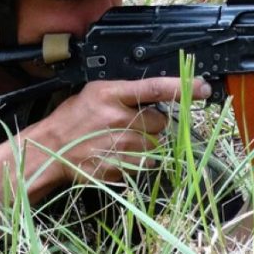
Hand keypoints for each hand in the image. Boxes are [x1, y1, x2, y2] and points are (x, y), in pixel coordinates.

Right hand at [28, 77, 210, 183]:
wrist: (51, 150)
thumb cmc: (73, 118)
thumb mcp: (95, 93)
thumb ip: (126, 93)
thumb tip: (159, 95)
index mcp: (111, 95)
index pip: (155, 88)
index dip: (182, 86)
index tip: (202, 87)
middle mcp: (118, 119)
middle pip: (160, 121)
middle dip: (153, 123)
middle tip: (132, 123)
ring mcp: (120, 146)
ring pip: (155, 145)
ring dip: (146, 144)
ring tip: (122, 140)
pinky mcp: (120, 167)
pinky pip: (144, 164)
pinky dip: (137, 161)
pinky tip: (118, 154)